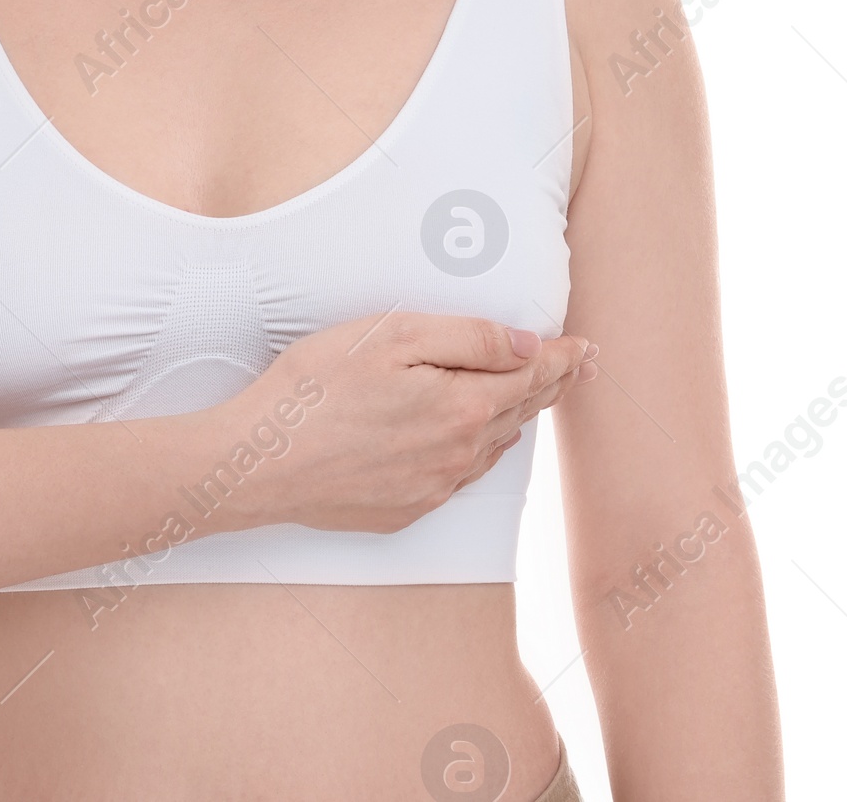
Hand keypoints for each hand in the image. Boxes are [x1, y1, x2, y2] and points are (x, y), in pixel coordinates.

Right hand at [205, 313, 595, 534]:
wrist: (260, 463)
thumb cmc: (317, 388)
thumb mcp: (392, 336)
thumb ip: (468, 337)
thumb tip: (527, 344)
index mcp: (463, 407)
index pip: (530, 376)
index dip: (561, 358)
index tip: (585, 348)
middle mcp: (459, 455)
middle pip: (518, 413)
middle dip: (549, 385)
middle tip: (575, 368)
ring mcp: (433, 489)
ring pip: (491, 447)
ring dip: (515, 417)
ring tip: (531, 395)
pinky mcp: (406, 509)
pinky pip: (460, 475)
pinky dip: (477, 449)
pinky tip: (475, 438)